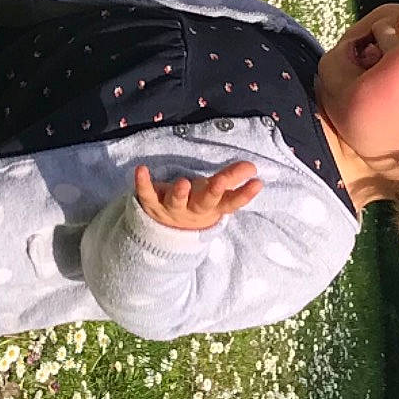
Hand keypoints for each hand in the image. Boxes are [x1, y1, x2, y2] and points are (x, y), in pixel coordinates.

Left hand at [132, 160, 261, 231]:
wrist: (167, 232)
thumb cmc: (197, 206)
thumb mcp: (216, 196)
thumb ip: (233, 179)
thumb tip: (252, 167)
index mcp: (212, 208)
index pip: (231, 202)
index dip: (244, 195)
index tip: (257, 182)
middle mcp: (193, 210)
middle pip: (205, 202)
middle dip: (213, 192)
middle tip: (219, 181)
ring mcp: (172, 209)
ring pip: (176, 201)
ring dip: (180, 193)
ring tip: (183, 183)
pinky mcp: (152, 204)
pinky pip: (147, 194)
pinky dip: (143, 183)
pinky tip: (142, 170)